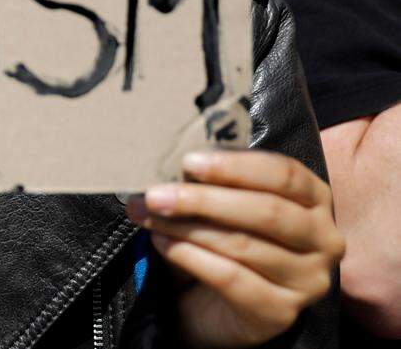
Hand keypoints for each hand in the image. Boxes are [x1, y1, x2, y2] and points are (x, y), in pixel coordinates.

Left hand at [127, 150, 344, 348]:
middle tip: (157, 195)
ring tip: (150, 217)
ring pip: (243, 244)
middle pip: (267, 210)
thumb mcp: (222, 207)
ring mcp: (307, 280)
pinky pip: (231, 278)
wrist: (214, 306)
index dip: (235, 166)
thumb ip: (212, 184)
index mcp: (315, 201)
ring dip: (187, 228)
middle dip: (204, 200)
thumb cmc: (221, 244)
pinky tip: (163, 243)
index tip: (188, 162)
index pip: (285, 174)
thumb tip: (175, 165)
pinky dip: (190, 257)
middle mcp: (324, 240)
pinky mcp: (281, 313)